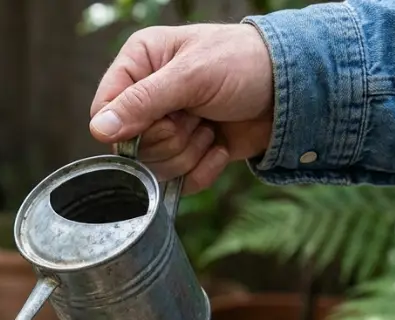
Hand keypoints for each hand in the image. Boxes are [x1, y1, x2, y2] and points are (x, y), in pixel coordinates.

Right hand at [89, 24, 275, 193]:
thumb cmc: (245, 63)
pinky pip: (180, 182)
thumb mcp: (192, 76)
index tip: (163, 117)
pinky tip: (220, 145)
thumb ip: (142, 102)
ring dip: (189, 152)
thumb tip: (99, 129)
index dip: (127, 126)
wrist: (295, 89)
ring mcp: (168, 128)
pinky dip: (204, 169)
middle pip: (130, 146)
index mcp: (139, 64)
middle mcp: (147, 97)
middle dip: (171, 137)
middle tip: (198, 115)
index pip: (104, 110)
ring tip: (211, 125)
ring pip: (155, 167)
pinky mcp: (189, 154)